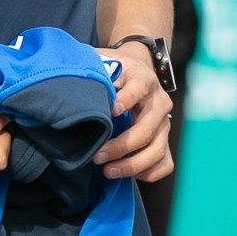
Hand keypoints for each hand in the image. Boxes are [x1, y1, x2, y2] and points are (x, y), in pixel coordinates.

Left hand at [93, 45, 175, 181]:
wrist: (136, 71)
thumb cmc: (115, 70)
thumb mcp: (104, 62)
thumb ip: (93, 69)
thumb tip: (71, 81)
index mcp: (144, 79)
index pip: (139, 88)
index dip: (127, 99)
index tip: (112, 112)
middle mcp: (159, 102)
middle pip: (147, 129)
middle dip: (121, 146)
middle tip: (97, 156)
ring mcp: (165, 124)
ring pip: (157, 150)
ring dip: (132, 164)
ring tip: (108, 171)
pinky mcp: (165, 141)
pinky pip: (165, 163)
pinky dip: (148, 172)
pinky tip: (127, 173)